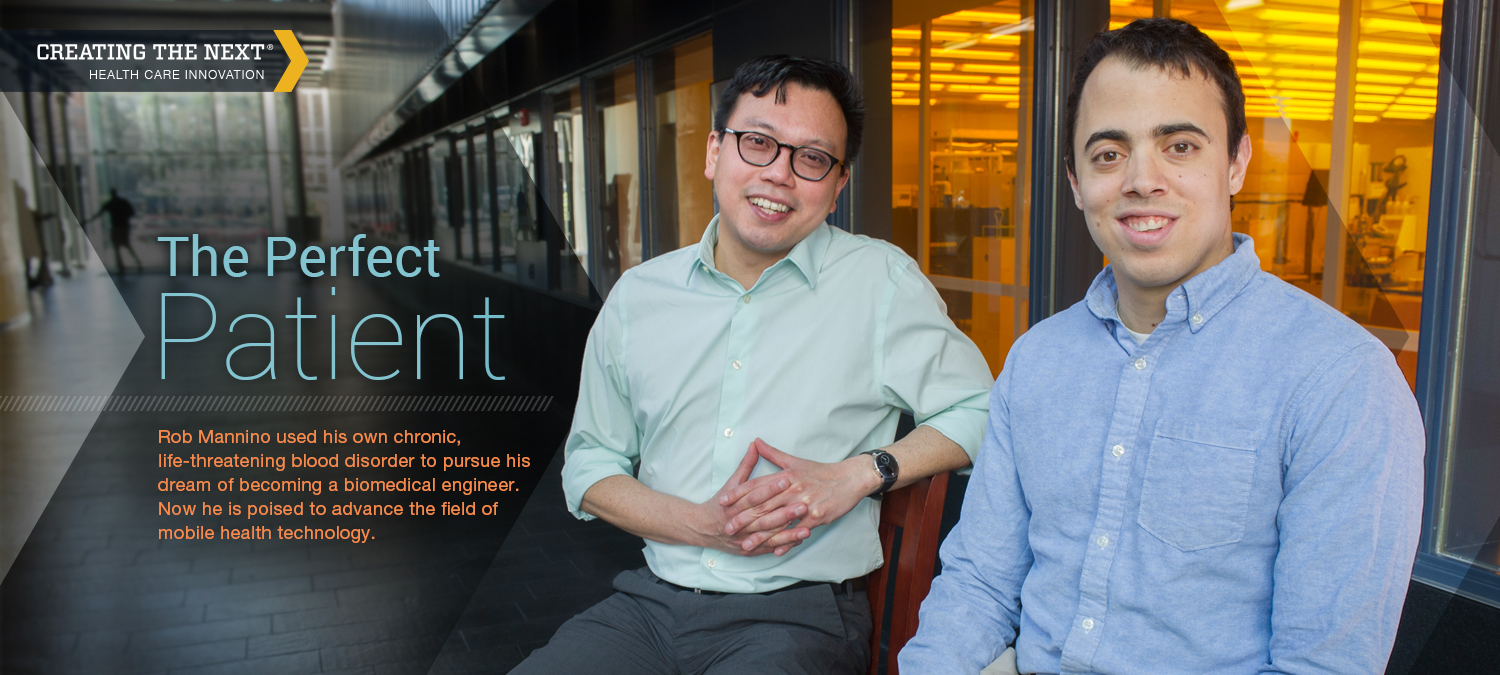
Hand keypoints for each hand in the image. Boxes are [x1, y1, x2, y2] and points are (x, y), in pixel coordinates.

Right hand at [688, 443, 808, 556]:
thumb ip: (746, 465)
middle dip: (784, 512)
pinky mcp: (748, 550)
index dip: (770, 488)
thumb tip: (755, 444)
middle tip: (804, 505)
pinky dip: (784, 545)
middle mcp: (737, 523)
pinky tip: (799, 539)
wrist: (701, 529)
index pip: (754, 495)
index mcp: (733, 505)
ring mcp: (743, 539)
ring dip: (788, 533)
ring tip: (807, 528)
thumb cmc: (719, 504)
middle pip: (763, 517)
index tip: (787, 479)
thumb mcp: (731, 483)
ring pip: (767, 536)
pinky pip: (768, 548)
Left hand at [719, 438, 880, 555]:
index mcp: (786, 476)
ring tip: (746, 545)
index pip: (756, 485)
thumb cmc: (822, 471)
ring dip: (761, 535)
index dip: (738, 494)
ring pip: (778, 521)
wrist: (850, 479)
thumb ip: (773, 454)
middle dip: (743, 518)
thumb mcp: (796, 461)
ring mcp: (804, 504)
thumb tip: (755, 442)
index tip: (722, 502)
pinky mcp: (816, 516)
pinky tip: (775, 551)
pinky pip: (798, 531)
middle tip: (727, 528)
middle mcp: (792, 489)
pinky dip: (787, 542)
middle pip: (763, 506)